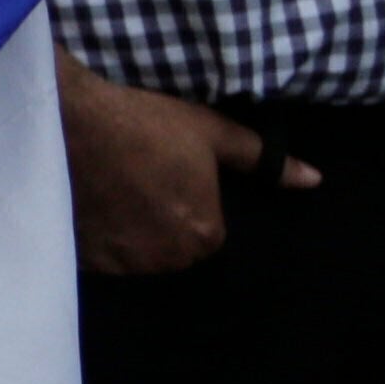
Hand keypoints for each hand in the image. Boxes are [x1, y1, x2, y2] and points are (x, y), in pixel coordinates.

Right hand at [56, 58, 296, 275]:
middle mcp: (165, 258)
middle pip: (172, 250)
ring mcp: (120, 262)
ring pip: (136, 257)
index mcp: (203, 234)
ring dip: (131, 237)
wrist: (70, 121)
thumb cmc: (146, 124)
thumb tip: (314, 180)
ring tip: (114, 196)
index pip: (208, 235)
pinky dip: (99, 241)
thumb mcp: (212, 133)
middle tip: (140, 185)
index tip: (170, 181)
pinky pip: (101, 259)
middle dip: (162, 227)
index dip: (191, 206)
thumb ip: (264, 161)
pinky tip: (90, 207)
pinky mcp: (83, 258)